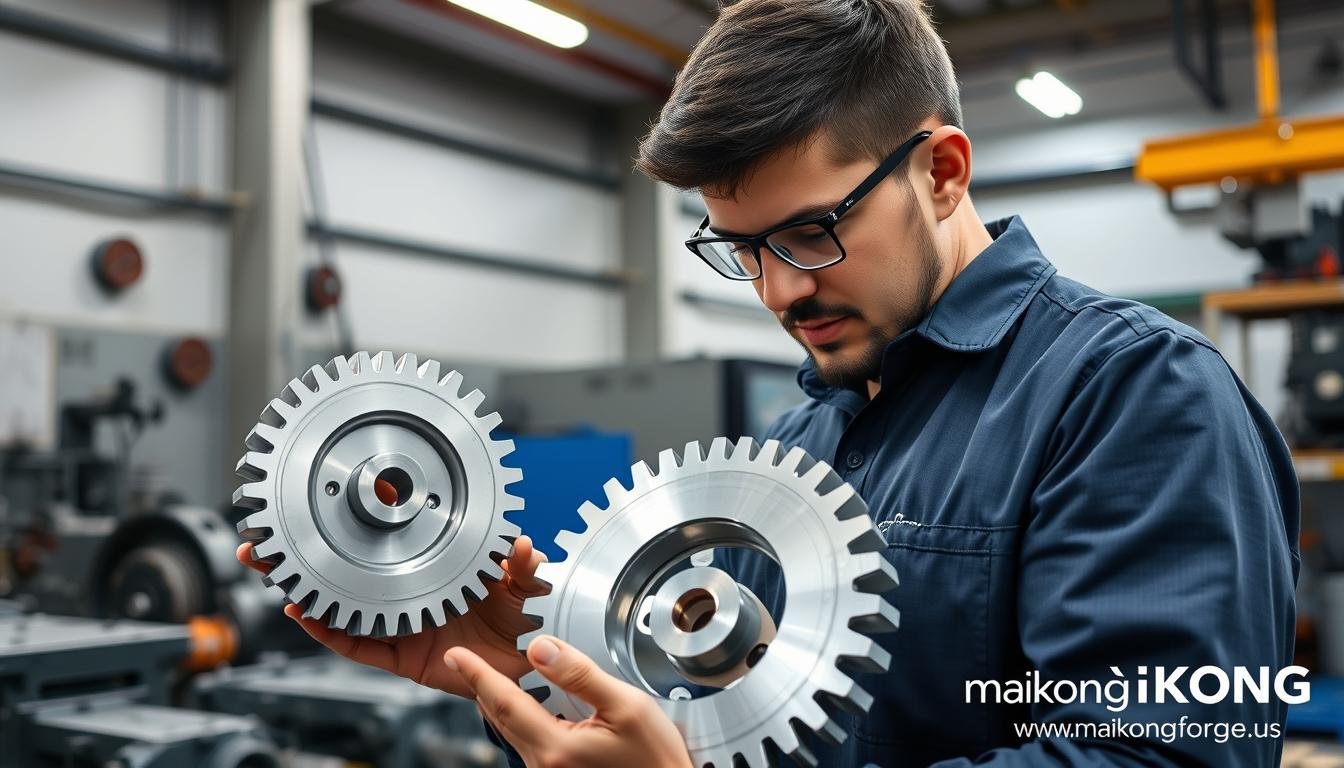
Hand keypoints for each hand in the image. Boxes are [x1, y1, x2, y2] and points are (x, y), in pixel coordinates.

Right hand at [236, 535, 547, 698]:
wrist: (527, 670)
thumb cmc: (520, 621)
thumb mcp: (524, 584)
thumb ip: (522, 563)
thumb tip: (523, 543)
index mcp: (436, 570)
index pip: (395, 539)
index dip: (368, 516)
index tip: (340, 490)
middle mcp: (412, 595)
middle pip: (354, 572)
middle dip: (313, 554)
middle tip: (275, 534)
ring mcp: (404, 626)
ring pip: (346, 607)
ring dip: (310, 589)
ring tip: (277, 570)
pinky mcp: (403, 660)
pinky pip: (360, 646)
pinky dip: (331, 632)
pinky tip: (305, 613)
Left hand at [447, 634, 691, 767]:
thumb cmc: (656, 760)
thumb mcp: (626, 706)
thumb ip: (580, 674)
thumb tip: (541, 648)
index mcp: (556, 746)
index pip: (504, 702)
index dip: (478, 675)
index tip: (458, 655)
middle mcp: (544, 765)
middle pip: (500, 717)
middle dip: (481, 685)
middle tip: (464, 659)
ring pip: (511, 730)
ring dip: (498, 701)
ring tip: (487, 675)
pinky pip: (526, 741)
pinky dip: (517, 716)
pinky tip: (522, 703)